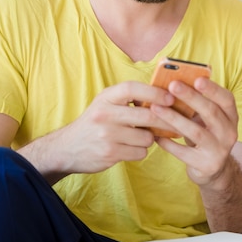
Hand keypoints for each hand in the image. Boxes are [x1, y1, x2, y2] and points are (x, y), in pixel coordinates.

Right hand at [21, 81, 174, 181]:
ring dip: (148, 139)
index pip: (132, 88)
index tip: (170, 98)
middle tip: (174, 123)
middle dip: (165, 120)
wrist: (67, 148)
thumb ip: (128, 99)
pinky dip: (139, 152)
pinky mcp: (109, 153)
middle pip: (146, 115)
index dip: (154, 92)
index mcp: (105, 98)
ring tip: (138, 137)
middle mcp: (104, 114)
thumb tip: (164, 97)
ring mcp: (106, 135)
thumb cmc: (94, 124)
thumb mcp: (105, 104)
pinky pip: (139, 153)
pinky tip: (129, 148)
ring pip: (146, 137)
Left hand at [150, 77, 238, 186]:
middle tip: (172, 86)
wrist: (213, 170)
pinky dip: (169, 143)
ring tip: (155, 108)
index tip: (197, 79)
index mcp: (231, 117)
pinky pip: (183, 152)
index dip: (213, 89)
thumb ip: (197, 104)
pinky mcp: (206, 165)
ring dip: (174, 118)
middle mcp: (229, 133)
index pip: (227, 99)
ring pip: (196, 132)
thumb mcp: (207, 120)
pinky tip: (155, 135)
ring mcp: (219, 150)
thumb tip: (172, 84)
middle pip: (211, 112)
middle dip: (191, 97)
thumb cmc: (205, 136)